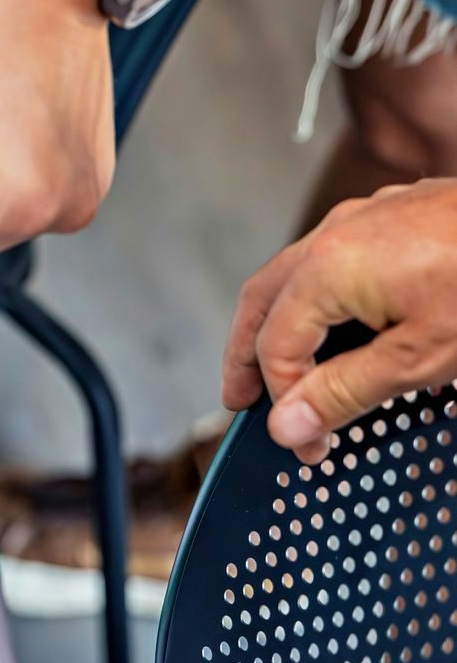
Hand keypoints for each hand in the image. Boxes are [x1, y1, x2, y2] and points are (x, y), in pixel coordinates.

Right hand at [222, 178, 456, 463]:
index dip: (286, 402)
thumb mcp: (422, 358)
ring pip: (295, 272)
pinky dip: (316, 296)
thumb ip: (347, 392)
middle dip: (244, 352)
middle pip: (262, 299)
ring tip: (281, 363)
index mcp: (327, 269)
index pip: (278, 345)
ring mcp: (363, 218)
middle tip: (239, 398)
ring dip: (278, 320)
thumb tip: (288, 425)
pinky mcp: (395, 214)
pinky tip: (341, 320)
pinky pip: (333, 256)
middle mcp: (333, 234)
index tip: (309, 448)